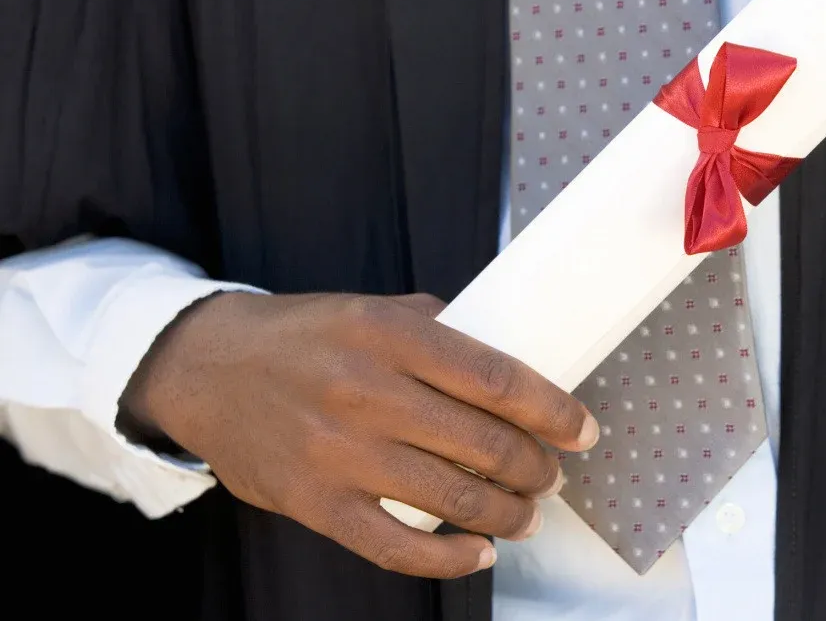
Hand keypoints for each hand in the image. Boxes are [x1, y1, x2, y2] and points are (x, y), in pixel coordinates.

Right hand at [119, 291, 597, 577]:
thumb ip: (438, 329)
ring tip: (527, 514)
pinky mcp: (316, 503)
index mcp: (389, 334)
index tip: (583, 430)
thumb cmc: (302, 337)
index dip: (553, 411)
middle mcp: (367, 391)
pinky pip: (398, 547)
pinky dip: (451, 559)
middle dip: (536, 467)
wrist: (203, 368)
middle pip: (483, 443)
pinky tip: (479, 552)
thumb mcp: (370, 307)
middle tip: (552, 474)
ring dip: (507, 513)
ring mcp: (339, 453)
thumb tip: (512, 358)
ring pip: (452, 498)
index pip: (497, 379)